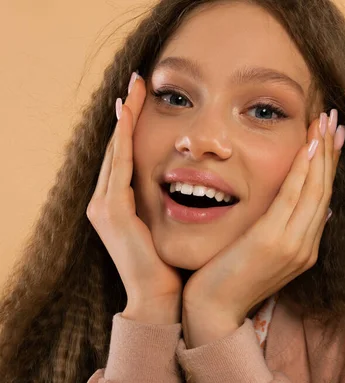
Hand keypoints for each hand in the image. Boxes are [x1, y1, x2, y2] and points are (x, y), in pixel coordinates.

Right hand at [86, 72, 181, 323]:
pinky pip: (120, 166)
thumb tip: (200, 186)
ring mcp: (105, 206)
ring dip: (123, 119)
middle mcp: (107, 202)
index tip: (146, 99)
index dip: (133, 127)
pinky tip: (129, 114)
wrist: (158, 299)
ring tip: (132, 89)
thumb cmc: (171, 266)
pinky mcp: (112, 211)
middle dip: (126, 115)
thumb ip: (174, 205)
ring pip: (115, 151)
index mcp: (122, 205)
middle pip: (117, 147)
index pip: (127, 156)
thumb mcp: (172, 228)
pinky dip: (123, 139)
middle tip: (136, 82)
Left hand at [181, 110, 344, 346]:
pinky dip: (303, 170)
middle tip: (335, 118)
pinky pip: (293, 197)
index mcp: (304, 248)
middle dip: (330, 151)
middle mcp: (306, 245)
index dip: (329, 164)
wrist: (213, 311)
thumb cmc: (230, 279)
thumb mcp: (264, 253)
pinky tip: (309, 146)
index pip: (322, 197)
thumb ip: (288, 232)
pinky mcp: (275, 241)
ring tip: (326, 121)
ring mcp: (293, 244)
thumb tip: (314, 211)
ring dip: (322, 152)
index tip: (334, 135)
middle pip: (324, 189)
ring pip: (315, 189)